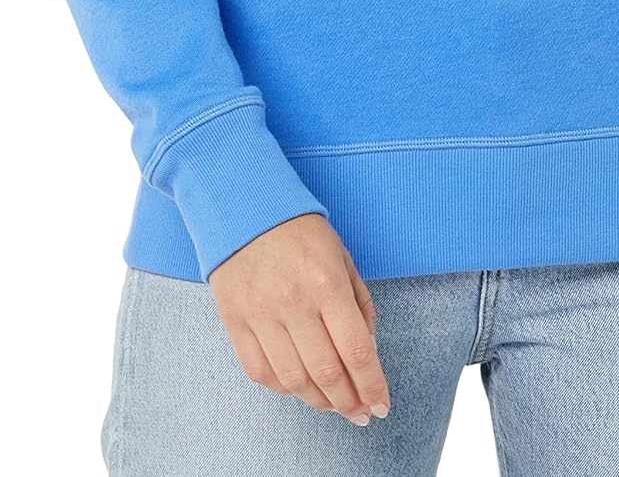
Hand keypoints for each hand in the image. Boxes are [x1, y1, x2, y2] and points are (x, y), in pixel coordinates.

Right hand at [209, 213, 390, 425]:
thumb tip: (367, 350)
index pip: (356, 350)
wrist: (243, 207)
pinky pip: (260, 372)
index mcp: (327, 283)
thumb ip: (359, 303)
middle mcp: (293, 303)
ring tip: (335, 406)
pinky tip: (299, 388)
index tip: (381, 405)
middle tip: (361, 414)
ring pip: (294, 381)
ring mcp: (261, 315)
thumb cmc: (299, 230)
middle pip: (327, 373)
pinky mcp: (235, 322)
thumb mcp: (342, 255)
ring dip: (319, 403)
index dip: (372, 386)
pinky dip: (283, 389)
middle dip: (350, 403)